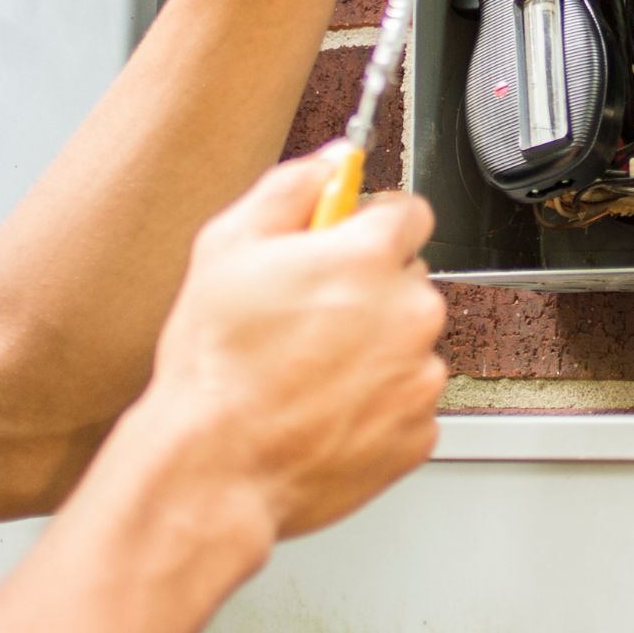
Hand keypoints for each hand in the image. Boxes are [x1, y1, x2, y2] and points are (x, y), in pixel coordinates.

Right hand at [128, 149, 447, 541]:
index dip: (371, 223)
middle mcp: (410, 312)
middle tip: (308, 316)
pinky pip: (406, 402)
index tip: (349, 239)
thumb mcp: (227, 247)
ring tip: (308, 372)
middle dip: (369, 290)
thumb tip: (327, 163)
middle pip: (408, 279)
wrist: (214, 469)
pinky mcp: (419, 432)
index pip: (408, 211)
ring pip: (409, 343)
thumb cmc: (215, 366)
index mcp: (369, 257)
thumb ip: (290, 188)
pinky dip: (376, 404)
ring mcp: (420, 376)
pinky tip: (324, 409)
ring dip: (374, 349)